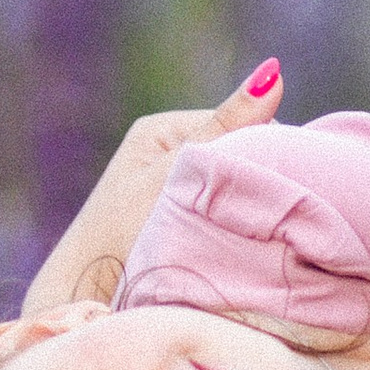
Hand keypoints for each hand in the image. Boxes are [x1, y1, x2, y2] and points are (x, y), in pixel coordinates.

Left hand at [20, 60, 284, 313]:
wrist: (85, 297)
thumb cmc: (123, 232)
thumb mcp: (178, 176)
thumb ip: (225, 129)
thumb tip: (272, 72)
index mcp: (161, 129)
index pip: (240, 123)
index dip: (267, 150)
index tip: (285, 182)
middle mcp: (166, 151)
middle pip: (237, 152)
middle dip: (256, 176)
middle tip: (275, 209)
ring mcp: (171, 186)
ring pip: (232, 183)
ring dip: (248, 202)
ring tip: (259, 226)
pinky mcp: (178, 218)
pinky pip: (222, 208)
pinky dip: (237, 221)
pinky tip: (245, 238)